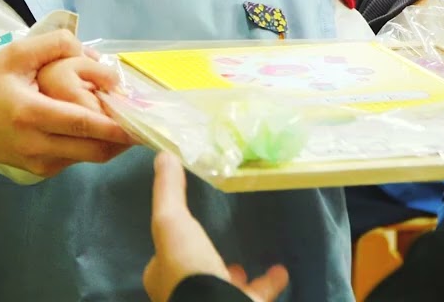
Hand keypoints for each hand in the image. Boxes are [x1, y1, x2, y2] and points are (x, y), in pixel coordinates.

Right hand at [0, 30, 132, 177]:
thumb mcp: (15, 54)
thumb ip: (54, 45)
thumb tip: (95, 55)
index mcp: (31, 113)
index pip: (83, 124)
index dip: (116, 125)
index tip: (142, 119)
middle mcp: (37, 144)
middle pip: (94, 149)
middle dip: (123, 139)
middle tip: (142, 121)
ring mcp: (39, 163)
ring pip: (88, 157)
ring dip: (108, 142)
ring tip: (122, 120)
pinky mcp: (40, 170)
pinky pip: (75, 160)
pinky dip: (90, 146)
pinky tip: (94, 128)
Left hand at [145, 152, 288, 301]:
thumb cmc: (187, 268)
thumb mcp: (172, 221)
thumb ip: (169, 191)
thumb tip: (163, 155)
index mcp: (163, 277)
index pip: (163, 259)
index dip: (171, 244)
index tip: (183, 231)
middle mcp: (185, 294)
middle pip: (195, 274)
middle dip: (204, 261)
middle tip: (215, 248)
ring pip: (224, 288)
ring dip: (234, 277)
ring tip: (242, 264)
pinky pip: (257, 296)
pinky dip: (269, 284)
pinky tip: (280, 271)